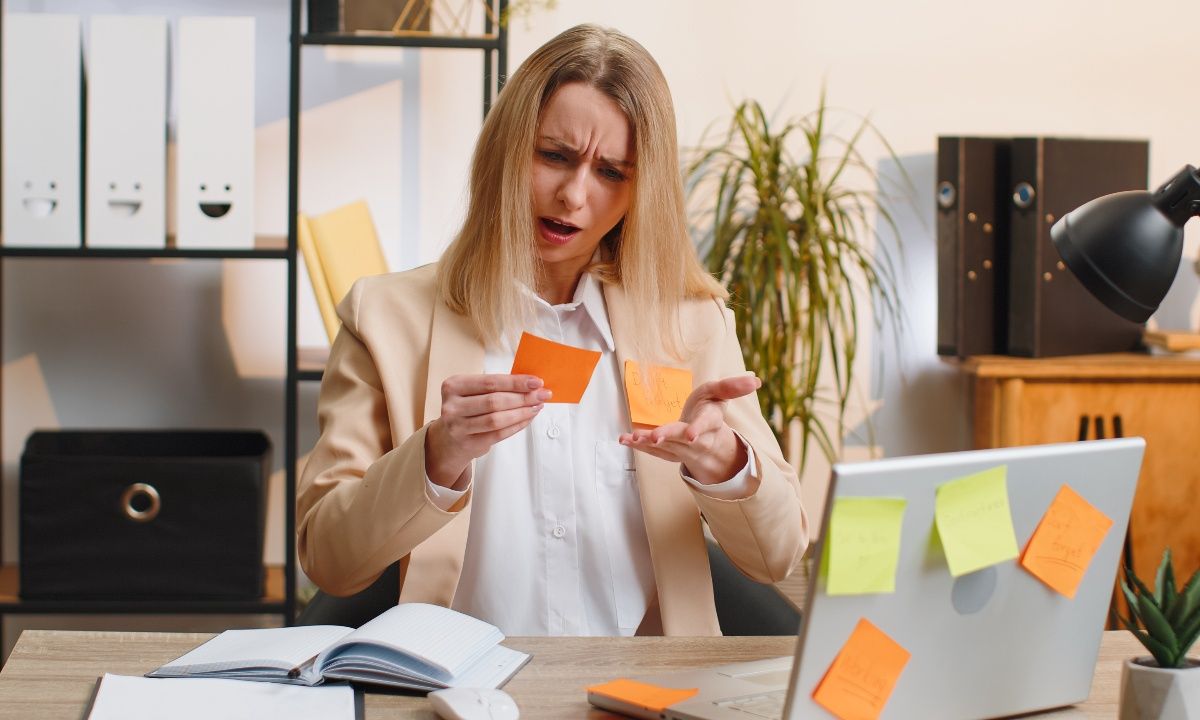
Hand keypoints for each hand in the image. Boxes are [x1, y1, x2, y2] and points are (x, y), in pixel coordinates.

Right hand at [425, 374, 549, 487]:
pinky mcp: (469, 443)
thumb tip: (530, 384)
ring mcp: (458, 427)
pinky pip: (499, 434)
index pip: (490, 382)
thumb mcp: (472, 393)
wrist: (448, 440)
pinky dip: (517, 425)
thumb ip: (495, 387)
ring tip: (537, 406)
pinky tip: (527, 418)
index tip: (536, 381)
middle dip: (523, 397)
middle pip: (495, 401)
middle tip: (542, 395)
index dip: (515, 382)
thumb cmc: (466, 410)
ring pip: (497, 419)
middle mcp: (452, 406)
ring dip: (522, 412)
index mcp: (454, 386)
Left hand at [618, 374, 759, 484]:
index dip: (699, 428)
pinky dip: (638, 446)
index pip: (707, 425)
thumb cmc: (710, 410)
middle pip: (682, 439)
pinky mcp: (669, 452)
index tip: (691, 434)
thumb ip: (733, 387)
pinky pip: (653, 451)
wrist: (706, 440)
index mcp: (712, 422)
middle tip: (655, 436)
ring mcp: (682, 448)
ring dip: (648, 442)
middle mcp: (698, 438)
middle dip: (668, 436)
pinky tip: (624, 440)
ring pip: (665, 447)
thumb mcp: (721, 394)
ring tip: (632, 436)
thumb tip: (755, 380)